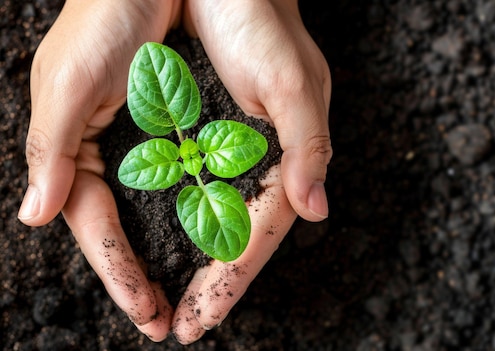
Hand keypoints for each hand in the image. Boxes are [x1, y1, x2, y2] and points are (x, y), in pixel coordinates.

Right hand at [18, 0, 180, 340]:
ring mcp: (130, 144)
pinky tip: (190, 240)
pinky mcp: (160, 130)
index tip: (144, 310)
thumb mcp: (69, 83)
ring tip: (172, 298)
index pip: (90, 224)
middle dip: (133, 277)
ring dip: (155, 255)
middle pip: (114, 228)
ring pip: (140, 213)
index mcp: (70, 148)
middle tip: (161, 321)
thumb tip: (33, 216)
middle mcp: (99, 152)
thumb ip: (51, 149)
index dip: (116, 270)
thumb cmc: (103, 19)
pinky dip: (176, 216)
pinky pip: (166, 185)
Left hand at [172, 0, 331, 343]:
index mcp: (291, 152)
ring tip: (181, 301)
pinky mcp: (223, 133)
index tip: (201, 319)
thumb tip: (317, 209)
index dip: (231, 278)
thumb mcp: (291, 81)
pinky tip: (181, 244)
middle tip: (187, 325)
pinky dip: (195, 223)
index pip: (262, 231)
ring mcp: (247, 148)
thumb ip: (308, 146)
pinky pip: (211, 190)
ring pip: (227, 218)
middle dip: (218, 284)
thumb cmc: (260, 20)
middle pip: (245, 234)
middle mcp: (272, 156)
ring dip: (206, 261)